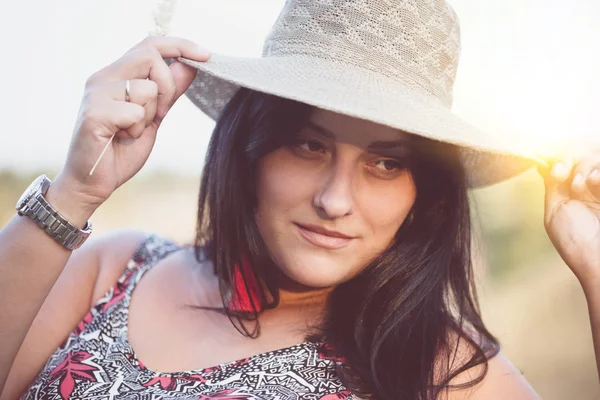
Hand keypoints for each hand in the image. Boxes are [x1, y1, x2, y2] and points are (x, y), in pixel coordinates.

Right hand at [56, 36, 210, 210]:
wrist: (92, 183)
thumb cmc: (120, 150)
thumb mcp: (154, 118)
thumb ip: (170, 92)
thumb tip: (190, 65)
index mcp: (116, 75)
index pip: (150, 44)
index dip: (181, 45)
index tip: (207, 55)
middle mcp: (103, 77)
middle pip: (150, 56)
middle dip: (168, 86)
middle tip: (160, 114)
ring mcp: (96, 93)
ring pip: (146, 88)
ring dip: (149, 116)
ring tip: (131, 132)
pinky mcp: (95, 113)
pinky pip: (135, 112)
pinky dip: (137, 130)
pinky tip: (121, 139)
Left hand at [539, 153, 599, 291]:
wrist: (599, 258)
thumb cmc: (575, 241)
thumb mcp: (556, 211)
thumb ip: (552, 186)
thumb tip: (543, 163)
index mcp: (571, 191)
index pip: (564, 162)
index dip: (557, 158)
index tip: (552, 167)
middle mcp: (588, 186)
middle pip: (578, 154)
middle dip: (567, 159)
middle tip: (561, 174)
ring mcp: (599, 189)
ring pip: (593, 158)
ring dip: (583, 167)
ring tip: (581, 186)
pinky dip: (597, 174)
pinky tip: (593, 182)